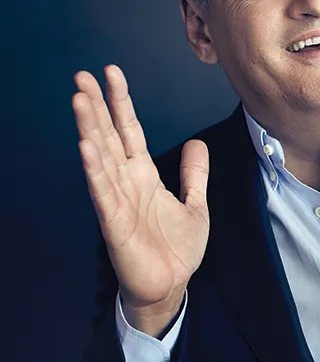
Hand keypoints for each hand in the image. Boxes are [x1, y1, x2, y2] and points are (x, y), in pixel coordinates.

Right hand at [73, 65, 209, 328]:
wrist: (170, 287)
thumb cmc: (176, 250)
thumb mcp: (195, 205)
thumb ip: (195, 175)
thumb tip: (198, 144)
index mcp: (144, 176)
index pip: (130, 131)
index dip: (121, 102)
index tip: (111, 73)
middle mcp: (126, 183)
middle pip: (108, 137)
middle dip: (97, 106)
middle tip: (82, 75)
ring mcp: (118, 201)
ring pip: (101, 158)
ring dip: (90, 129)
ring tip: (79, 100)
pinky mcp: (114, 223)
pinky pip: (103, 192)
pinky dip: (94, 170)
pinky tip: (85, 147)